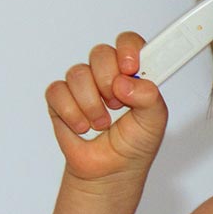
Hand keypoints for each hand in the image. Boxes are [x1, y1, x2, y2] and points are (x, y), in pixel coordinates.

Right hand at [45, 32, 167, 181]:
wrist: (111, 171)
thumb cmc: (135, 144)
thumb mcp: (155, 121)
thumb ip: (149, 97)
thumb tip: (126, 82)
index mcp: (134, 74)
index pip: (129, 42)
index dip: (128, 49)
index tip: (131, 68)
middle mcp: (108, 74)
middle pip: (100, 53)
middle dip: (108, 81)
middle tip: (117, 104)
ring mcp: (83, 85)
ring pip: (78, 73)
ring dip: (91, 104)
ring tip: (102, 123)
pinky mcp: (60, 99)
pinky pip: (57, 91)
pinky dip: (71, 112)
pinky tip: (83, 126)